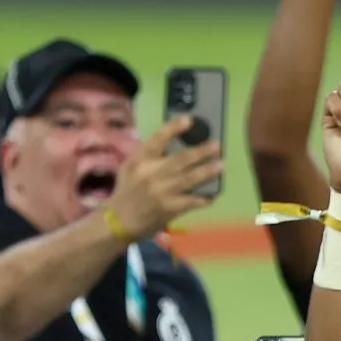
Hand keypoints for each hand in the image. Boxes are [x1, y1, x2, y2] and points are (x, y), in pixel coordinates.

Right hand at [103, 115, 223, 241]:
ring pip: (190, 178)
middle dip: (201, 151)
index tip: (189, 120)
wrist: (119, 220)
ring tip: (221, 164)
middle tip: (217, 145)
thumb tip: (173, 142)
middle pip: (181, 159)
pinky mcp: (169, 208)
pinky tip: (213, 195)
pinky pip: (191, 201)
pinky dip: (203, 198)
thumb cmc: (127, 190)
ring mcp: (162, 192)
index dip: (174, 128)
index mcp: (140, 160)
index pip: (157, 139)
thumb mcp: (131, 167)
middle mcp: (151, 174)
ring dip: (208, 171)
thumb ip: (148, 155)